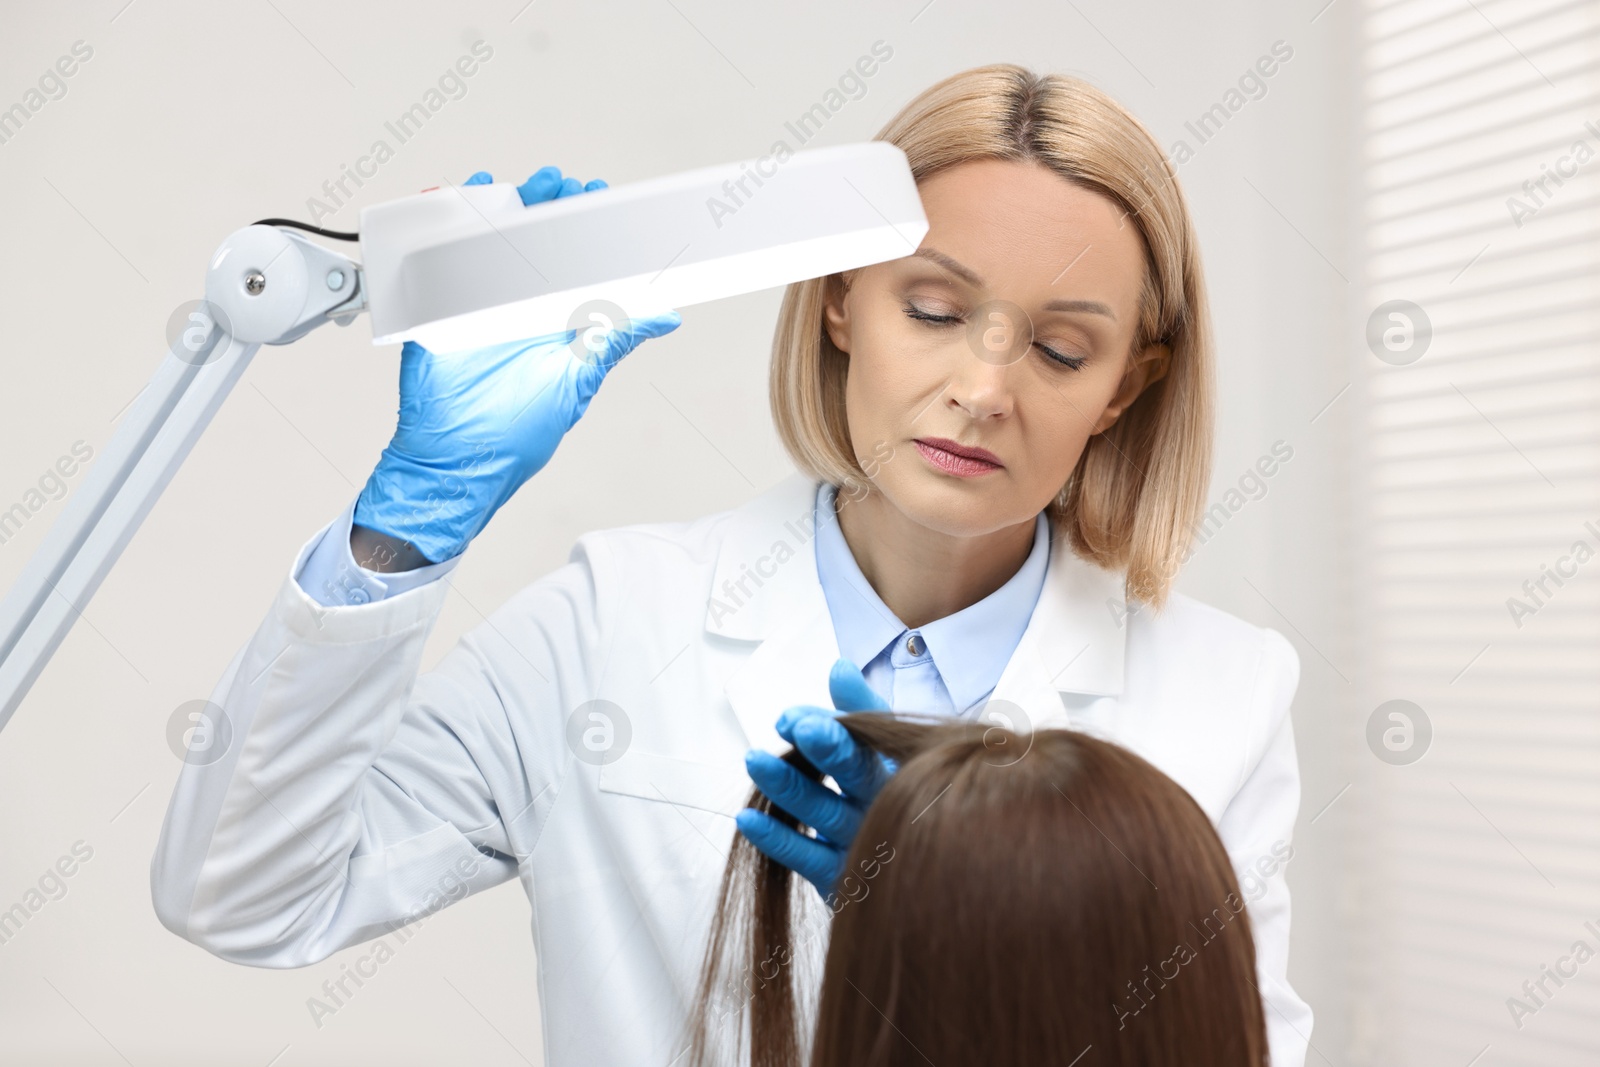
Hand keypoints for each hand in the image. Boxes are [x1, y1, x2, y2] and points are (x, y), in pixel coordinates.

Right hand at [353, 165, 681, 563]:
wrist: (454, 460)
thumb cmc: (516, 432)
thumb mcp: (576, 380)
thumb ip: (616, 342)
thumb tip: (668, 316)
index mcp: (554, 318)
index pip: (576, 259)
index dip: (587, 225)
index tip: (599, 196)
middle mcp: (517, 303)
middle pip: (534, 238)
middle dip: (549, 203)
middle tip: (564, 185)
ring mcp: (475, 297)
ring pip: (490, 237)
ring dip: (507, 203)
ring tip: (527, 185)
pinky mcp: (437, 301)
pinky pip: (438, 252)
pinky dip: (443, 217)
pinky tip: (456, 193)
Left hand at [737, 658, 897, 902]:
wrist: (920, 873)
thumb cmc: (892, 798)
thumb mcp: (886, 749)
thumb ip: (860, 709)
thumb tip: (839, 666)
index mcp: (904, 766)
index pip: (872, 736)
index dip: (837, 722)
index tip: (794, 716)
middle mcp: (890, 804)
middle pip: (858, 772)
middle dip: (827, 747)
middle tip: (799, 726)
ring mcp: (866, 843)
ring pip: (823, 812)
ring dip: (787, 785)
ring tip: (753, 760)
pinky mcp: (842, 879)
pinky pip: (806, 858)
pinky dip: (777, 839)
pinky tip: (747, 819)